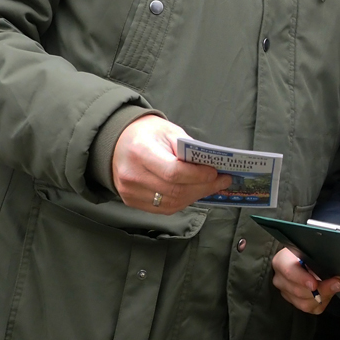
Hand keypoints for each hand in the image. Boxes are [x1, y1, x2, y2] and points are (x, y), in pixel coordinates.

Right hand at [111, 115, 230, 212]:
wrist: (118, 142)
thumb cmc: (147, 133)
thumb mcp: (169, 131)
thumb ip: (187, 149)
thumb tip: (210, 165)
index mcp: (141, 152)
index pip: (173, 172)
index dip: (198, 175)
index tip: (215, 172)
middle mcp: (132, 175)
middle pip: (175, 190)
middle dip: (203, 187)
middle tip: (222, 181)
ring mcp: (130, 191)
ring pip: (171, 203)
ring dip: (196, 196)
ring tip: (211, 186)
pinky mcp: (131, 201)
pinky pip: (163, 208)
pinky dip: (182, 202)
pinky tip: (194, 192)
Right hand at [272, 248, 339, 313]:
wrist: (303, 258)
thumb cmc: (308, 252)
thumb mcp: (311, 250)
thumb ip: (319, 258)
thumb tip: (333, 272)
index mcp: (281, 262)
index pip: (289, 272)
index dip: (302, 279)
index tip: (315, 284)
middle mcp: (280, 279)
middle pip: (298, 291)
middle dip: (321, 289)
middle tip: (338, 282)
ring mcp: (286, 293)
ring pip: (304, 303)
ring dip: (323, 296)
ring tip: (336, 286)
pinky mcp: (296, 302)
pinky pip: (310, 308)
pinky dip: (322, 302)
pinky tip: (329, 293)